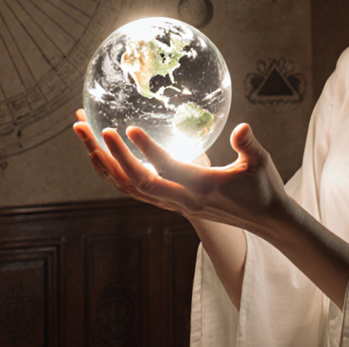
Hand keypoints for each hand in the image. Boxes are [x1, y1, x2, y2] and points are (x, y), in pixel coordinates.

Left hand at [72, 110, 288, 234]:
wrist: (264, 221)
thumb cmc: (263, 189)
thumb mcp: (260, 164)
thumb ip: (248, 146)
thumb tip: (242, 128)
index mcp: (203, 189)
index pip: (167, 170)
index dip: (147, 151)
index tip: (128, 129)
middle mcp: (182, 201)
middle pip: (136, 181)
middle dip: (109, 154)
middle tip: (87, 126)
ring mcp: (175, 205)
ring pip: (130, 188)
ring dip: (104, 163)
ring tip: (84, 136)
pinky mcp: (173, 204)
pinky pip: (136, 191)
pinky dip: (116, 174)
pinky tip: (104, 155)